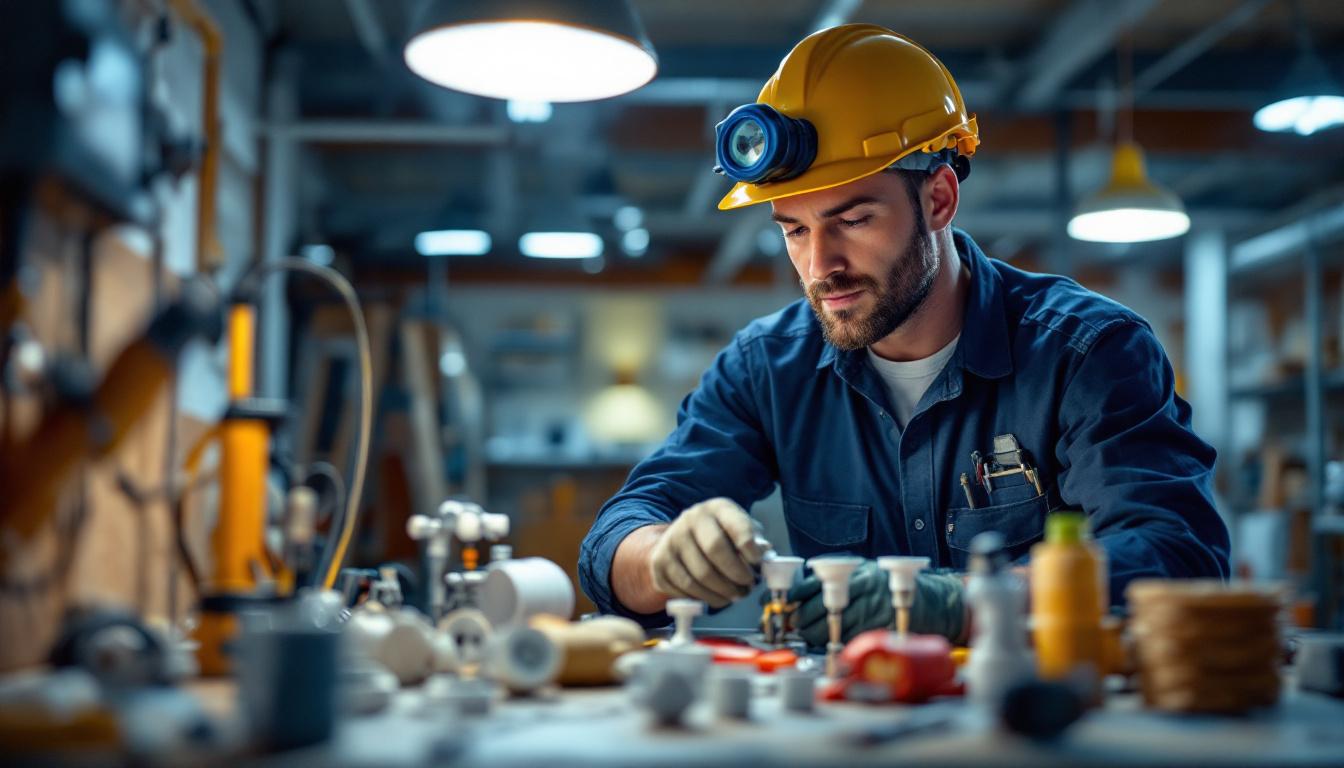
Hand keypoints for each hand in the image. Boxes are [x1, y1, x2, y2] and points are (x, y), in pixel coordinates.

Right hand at [648, 498, 763, 608]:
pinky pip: (685, 589)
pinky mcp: (660, 563)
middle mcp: (690, 519)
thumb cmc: (720, 535)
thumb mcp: (739, 530)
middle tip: (747, 587)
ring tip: (735, 596)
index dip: (749, 546)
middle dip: (736, 574)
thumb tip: (766, 558)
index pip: (736, 525)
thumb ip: (755, 542)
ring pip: (700, 576)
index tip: (758, 562)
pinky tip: (716, 597)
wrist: (680, 539)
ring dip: (723, 592)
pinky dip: (705, 599)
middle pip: (716, 550)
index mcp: (716, 508)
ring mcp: (671, 541)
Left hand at [787, 560, 966, 646]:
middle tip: (796, 625)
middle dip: (802, 620)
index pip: (812, 583)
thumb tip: (803, 595)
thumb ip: (839, 579)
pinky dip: (836, 641)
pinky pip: (849, 636)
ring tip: (811, 634)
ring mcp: (871, 606)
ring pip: (831, 625)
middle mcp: (862, 586)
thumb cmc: (893, 588)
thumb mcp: (865, 574)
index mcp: (854, 570)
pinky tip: (831, 640)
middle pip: (818, 607)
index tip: (782, 605)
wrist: (933, 601)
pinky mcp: (879, 624)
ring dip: (816, 634)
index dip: (793, 596)